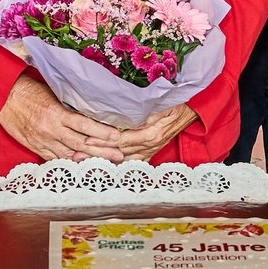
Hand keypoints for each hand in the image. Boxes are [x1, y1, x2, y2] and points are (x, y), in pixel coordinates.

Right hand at [0, 75, 124, 161]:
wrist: (5, 98)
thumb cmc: (30, 92)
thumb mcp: (53, 93)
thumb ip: (70, 105)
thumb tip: (92, 110)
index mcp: (56, 113)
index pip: (84, 125)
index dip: (101, 132)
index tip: (117, 136)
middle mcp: (51, 130)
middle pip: (81, 145)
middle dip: (102, 151)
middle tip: (120, 155)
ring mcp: (44, 141)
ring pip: (70, 155)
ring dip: (89, 160)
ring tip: (107, 163)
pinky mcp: (37, 148)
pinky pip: (56, 159)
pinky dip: (71, 163)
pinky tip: (83, 166)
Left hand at [79, 104, 198, 161]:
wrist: (190, 109)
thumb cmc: (173, 103)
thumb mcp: (156, 104)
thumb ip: (137, 111)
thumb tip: (116, 111)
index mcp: (149, 134)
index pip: (120, 139)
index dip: (102, 140)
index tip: (85, 140)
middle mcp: (149, 146)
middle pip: (118, 152)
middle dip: (96, 154)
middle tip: (77, 156)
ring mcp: (150, 151)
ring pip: (123, 160)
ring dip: (104, 161)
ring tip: (84, 163)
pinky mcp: (150, 152)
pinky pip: (131, 162)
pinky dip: (117, 164)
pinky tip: (104, 166)